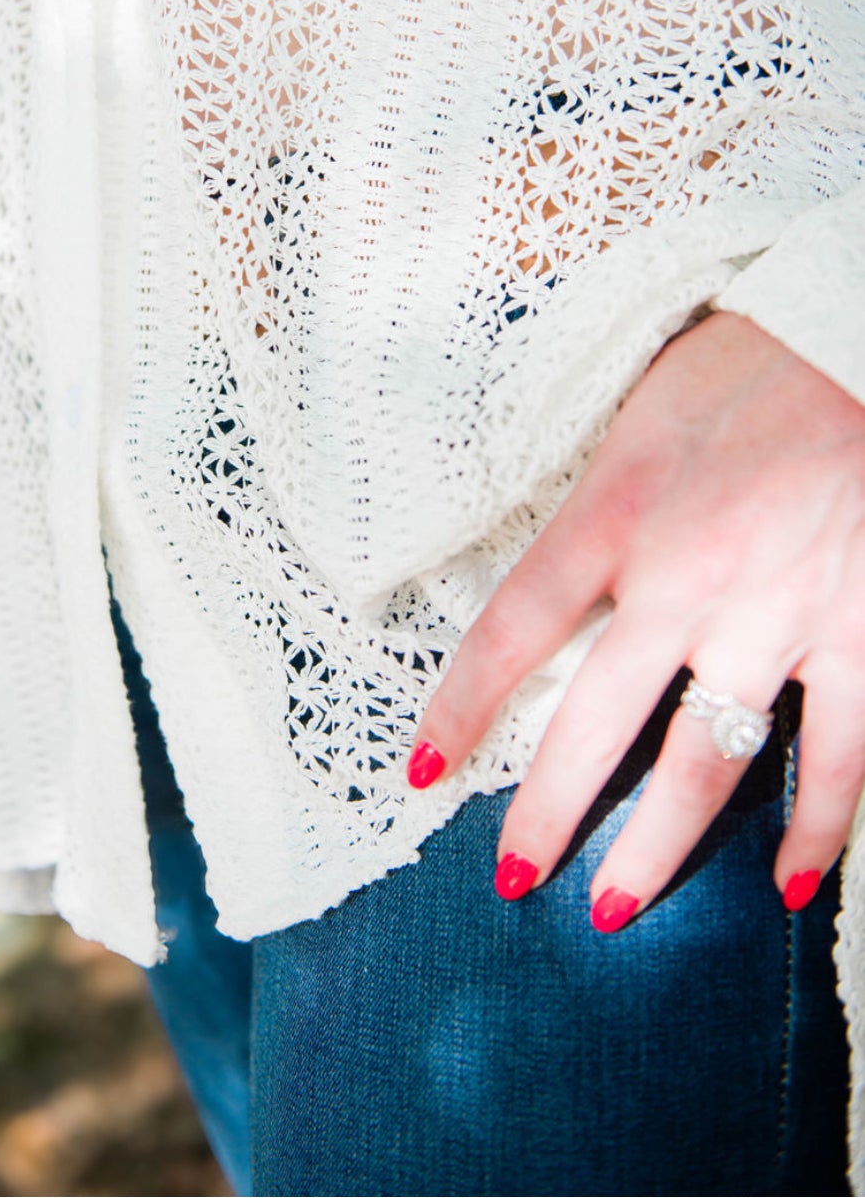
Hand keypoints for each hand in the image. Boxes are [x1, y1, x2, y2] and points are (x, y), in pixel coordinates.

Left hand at [406, 309, 864, 928]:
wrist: (856, 334)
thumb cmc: (742, 364)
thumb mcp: (628, 407)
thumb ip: (582, 489)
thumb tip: (520, 539)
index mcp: (618, 511)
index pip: (515, 627)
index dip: (461, 707)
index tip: (422, 769)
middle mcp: (688, 576)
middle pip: (597, 723)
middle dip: (551, 812)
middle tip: (517, 880)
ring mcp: (779, 614)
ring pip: (706, 762)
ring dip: (658, 848)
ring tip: (612, 909)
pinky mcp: (863, 630)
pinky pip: (841, 755)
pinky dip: (818, 829)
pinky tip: (787, 887)